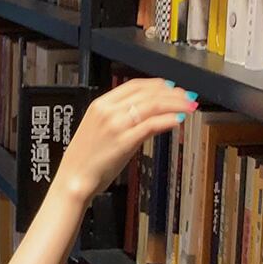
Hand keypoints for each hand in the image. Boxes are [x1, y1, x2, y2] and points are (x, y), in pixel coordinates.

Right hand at [56, 79, 196, 206]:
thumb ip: (121, 117)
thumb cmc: (85, 159)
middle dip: (173, 93)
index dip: (158, 84)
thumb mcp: (100, 130)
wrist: (74, 179)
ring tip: (189, 107)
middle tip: (187, 97)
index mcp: (100, 105)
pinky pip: (152, 125)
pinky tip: (178, 120)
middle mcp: (108, 111)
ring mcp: (116, 126)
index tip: (171, 88)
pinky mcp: (124, 141)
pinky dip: (168, 120)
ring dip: (176, 104)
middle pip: (148, 93)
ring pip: (154, 105)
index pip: (135, 85)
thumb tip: (149, 113)